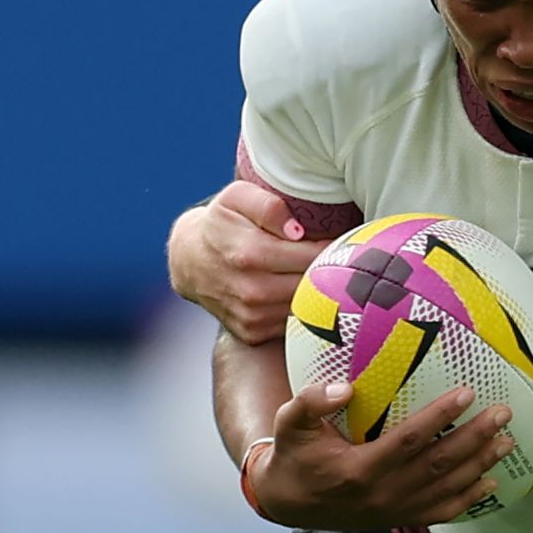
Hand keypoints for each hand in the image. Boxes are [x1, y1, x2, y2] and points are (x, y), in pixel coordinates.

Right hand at [171, 180, 326, 347]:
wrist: (190, 261)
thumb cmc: (221, 224)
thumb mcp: (237, 198)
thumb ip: (269, 206)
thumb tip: (297, 230)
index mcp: (251, 253)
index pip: (315, 256)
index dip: (334, 248)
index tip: (342, 242)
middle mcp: (252, 290)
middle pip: (315, 286)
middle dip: (331, 273)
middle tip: (338, 260)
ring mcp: (252, 316)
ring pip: (309, 308)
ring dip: (319, 294)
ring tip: (319, 275)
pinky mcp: (253, 333)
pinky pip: (293, 325)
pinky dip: (302, 311)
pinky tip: (299, 294)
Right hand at [246, 384, 507, 528]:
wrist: (288, 504)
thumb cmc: (294, 455)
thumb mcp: (290, 424)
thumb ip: (310, 403)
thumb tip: (345, 387)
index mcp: (360, 469)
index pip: (410, 440)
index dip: (440, 416)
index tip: (467, 393)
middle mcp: (383, 493)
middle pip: (440, 464)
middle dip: (475, 438)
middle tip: (502, 414)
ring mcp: (395, 510)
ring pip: (447, 488)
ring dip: (480, 465)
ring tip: (506, 442)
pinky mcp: (399, 519)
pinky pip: (441, 512)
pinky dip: (468, 499)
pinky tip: (490, 483)